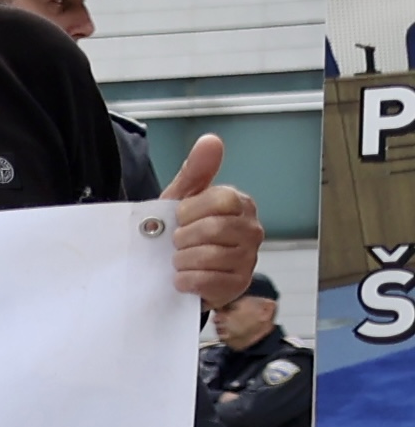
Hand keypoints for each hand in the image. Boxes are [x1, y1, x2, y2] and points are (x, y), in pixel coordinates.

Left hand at [162, 134, 261, 302]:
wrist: (174, 272)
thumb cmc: (182, 232)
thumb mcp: (182, 199)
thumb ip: (196, 171)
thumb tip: (211, 141)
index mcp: (240, 205)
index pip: (222, 199)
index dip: (191, 210)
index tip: (179, 217)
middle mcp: (251, 231)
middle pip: (213, 229)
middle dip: (183, 237)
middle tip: (177, 242)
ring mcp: (247, 259)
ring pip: (208, 256)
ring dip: (182, 260)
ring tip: (179, 260)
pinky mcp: (236, 286)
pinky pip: (206, 281)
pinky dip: (185, 280)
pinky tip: (182, 278)